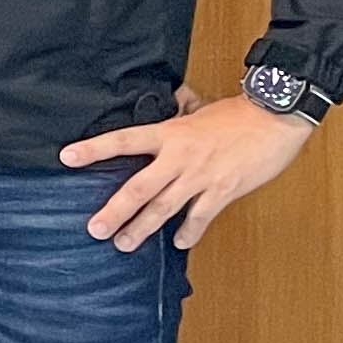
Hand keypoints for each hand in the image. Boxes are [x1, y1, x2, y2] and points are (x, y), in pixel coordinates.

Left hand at [63, 94, 316, 249]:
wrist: (275, 120)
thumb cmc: (238, 113)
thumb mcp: (200, 107)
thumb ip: (181, 108)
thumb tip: (174, 97)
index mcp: (169, 134)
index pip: (123, 141)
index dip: (94, 149)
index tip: (67, 158)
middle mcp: (179, 157)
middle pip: (139, 188)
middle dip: (115, 210)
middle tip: (94, 229)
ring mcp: (200, 177)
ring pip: (164, 207)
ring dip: (143, 228)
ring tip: (124, 244)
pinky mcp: (223, 191)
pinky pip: (200, 216)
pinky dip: (189, 232)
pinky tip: (179, 243)